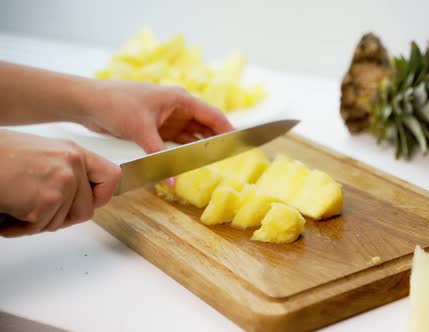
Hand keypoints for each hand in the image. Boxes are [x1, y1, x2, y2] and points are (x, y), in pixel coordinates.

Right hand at [0, 130, 120, 236]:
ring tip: (16, 205)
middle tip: (36, 211)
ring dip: (37, 222)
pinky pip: (40, 228)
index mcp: (73, 152)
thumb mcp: (42, 155)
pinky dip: (19, 228)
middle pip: (87, 210)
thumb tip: (80, 196)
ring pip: (62, 222)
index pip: (112, 176)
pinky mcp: (46, 200)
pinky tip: (7, 212)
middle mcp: (73, 163)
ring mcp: (62, 181)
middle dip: (60, 218)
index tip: (90, 203)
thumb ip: (65, 171)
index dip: (101, 196)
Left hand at [80, 80, 233, 153]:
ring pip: (191, 135)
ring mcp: (167, 117)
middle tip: (226, 159)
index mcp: (180, 99)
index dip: (228, 130)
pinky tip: (187, 162)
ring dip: (198, 147)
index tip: (240, 144)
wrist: (88, 102)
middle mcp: (177, 107)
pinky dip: (182, 150)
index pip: (213, 115)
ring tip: (209, 163)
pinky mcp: (156, 127)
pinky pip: (176, 140)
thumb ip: (159, 156)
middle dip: (214, 141)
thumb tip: (172, 181)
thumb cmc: (115, 105)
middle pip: (204, 126)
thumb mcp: (141, 131)